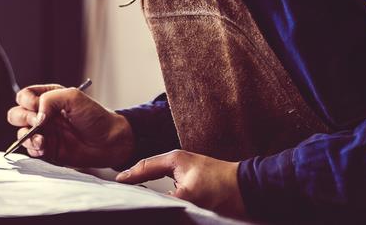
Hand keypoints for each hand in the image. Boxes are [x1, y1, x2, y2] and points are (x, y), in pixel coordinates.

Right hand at [6, 83, 133, 167]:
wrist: (110, 141)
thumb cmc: (95, 116)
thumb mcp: (73, 97)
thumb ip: (49, 99)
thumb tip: (36, 116)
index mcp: (48, 98)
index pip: (24, 96)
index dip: (26, 101)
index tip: (37, 106)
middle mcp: (43, 115)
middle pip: (16, 114)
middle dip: (23, 118)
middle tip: (39, 122)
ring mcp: (45, 133)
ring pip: (20, 133)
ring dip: (27, 136)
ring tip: (42, 139)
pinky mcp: (49, 150)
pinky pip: (31, 150)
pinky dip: (33, 149)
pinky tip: (44, 147)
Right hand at [116, 150, 245, 217]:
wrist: (250, 191)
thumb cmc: (221, 187)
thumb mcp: (190, 194)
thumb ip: (169, 200)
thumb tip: (155, 207)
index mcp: (174, 159)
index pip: (144, 166)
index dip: (129, 175)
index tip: (115, 183)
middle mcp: (179, 165)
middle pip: (150, 172)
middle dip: (135, 180)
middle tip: (121, 190)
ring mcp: (187, 176)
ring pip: (161, 183)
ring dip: (150, 189)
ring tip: (136, 198)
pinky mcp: (196, 188)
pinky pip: (173, 192)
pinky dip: (163, 197)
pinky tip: (160, 206)